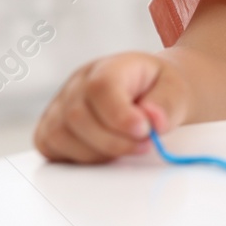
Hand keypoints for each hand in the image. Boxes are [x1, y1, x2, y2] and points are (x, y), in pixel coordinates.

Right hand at [33, 52, 190, 163]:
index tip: (144, 131)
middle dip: (113, 141)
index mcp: (108, 67)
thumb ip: (167, 104)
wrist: (150, 93)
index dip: (119, 115)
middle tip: (144, 145)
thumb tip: (154, 121)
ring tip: (128, 148)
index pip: (101, 88)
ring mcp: (60, 105)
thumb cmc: (159, 90)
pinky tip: (105, 153)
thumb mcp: (176, 89)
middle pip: (78, 116)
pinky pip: (51, 148)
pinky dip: (78, 158)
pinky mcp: (50, 128)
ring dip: (97, 152)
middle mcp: (77, 84)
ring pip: (60, 135)